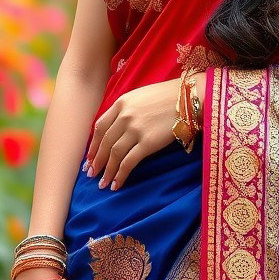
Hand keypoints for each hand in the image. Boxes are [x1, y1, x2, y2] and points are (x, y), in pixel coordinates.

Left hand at [83, 72, 206, 190]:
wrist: (188, 98)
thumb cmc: (167, 96)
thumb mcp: (140, 96)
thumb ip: (125, 109)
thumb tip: (115, 127)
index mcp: (121, 103)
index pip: (100, 127)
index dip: (93, 145)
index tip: (90, 157)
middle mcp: (125, 116)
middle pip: (105, 143)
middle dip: (96, 161)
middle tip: (91, 173)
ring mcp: (135, 129)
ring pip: (114, 154)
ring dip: (106, 171)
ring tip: (102, 183)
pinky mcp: (148, 142)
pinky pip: (129, 162)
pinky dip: (120, 175)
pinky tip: (116, 184)